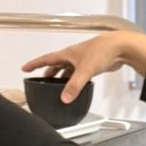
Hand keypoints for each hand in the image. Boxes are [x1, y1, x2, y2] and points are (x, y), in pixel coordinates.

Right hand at [22, 30, 145, 103]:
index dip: (35, 64)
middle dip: (48, 74)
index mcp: (67, 54)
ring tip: (57, 88)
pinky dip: (74, 80)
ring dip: (62, 78)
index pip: (46, 59)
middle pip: (56, 65)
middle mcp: (73, 56)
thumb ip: (74, 86)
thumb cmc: (102, 51)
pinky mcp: (92, 65)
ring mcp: (82, 60)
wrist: (120, 47)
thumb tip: (65, 99)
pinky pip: (78, 74)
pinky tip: (76, 86)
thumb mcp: (85, 71)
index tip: (25, 69)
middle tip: (41, 82)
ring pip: (67, 70)